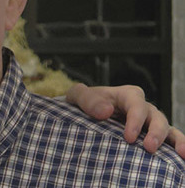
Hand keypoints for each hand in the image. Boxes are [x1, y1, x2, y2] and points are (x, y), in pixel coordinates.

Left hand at [66, 83, 184, 157]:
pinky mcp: (152, 135)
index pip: (136, 104)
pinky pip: (171, 139)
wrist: (85, 113)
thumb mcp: (79, 96)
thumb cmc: (85, 103)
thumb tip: (106, 111)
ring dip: (174, 141)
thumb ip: (88, 99)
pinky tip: (183, 157)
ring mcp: (150, 122)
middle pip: (156, 117)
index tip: (128, 137)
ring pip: (167, 128)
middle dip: (155, 132)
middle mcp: (143, 107)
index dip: (135, 120)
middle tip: (149, 148)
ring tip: (180, 154)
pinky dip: (179, 146)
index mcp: (127, 95)